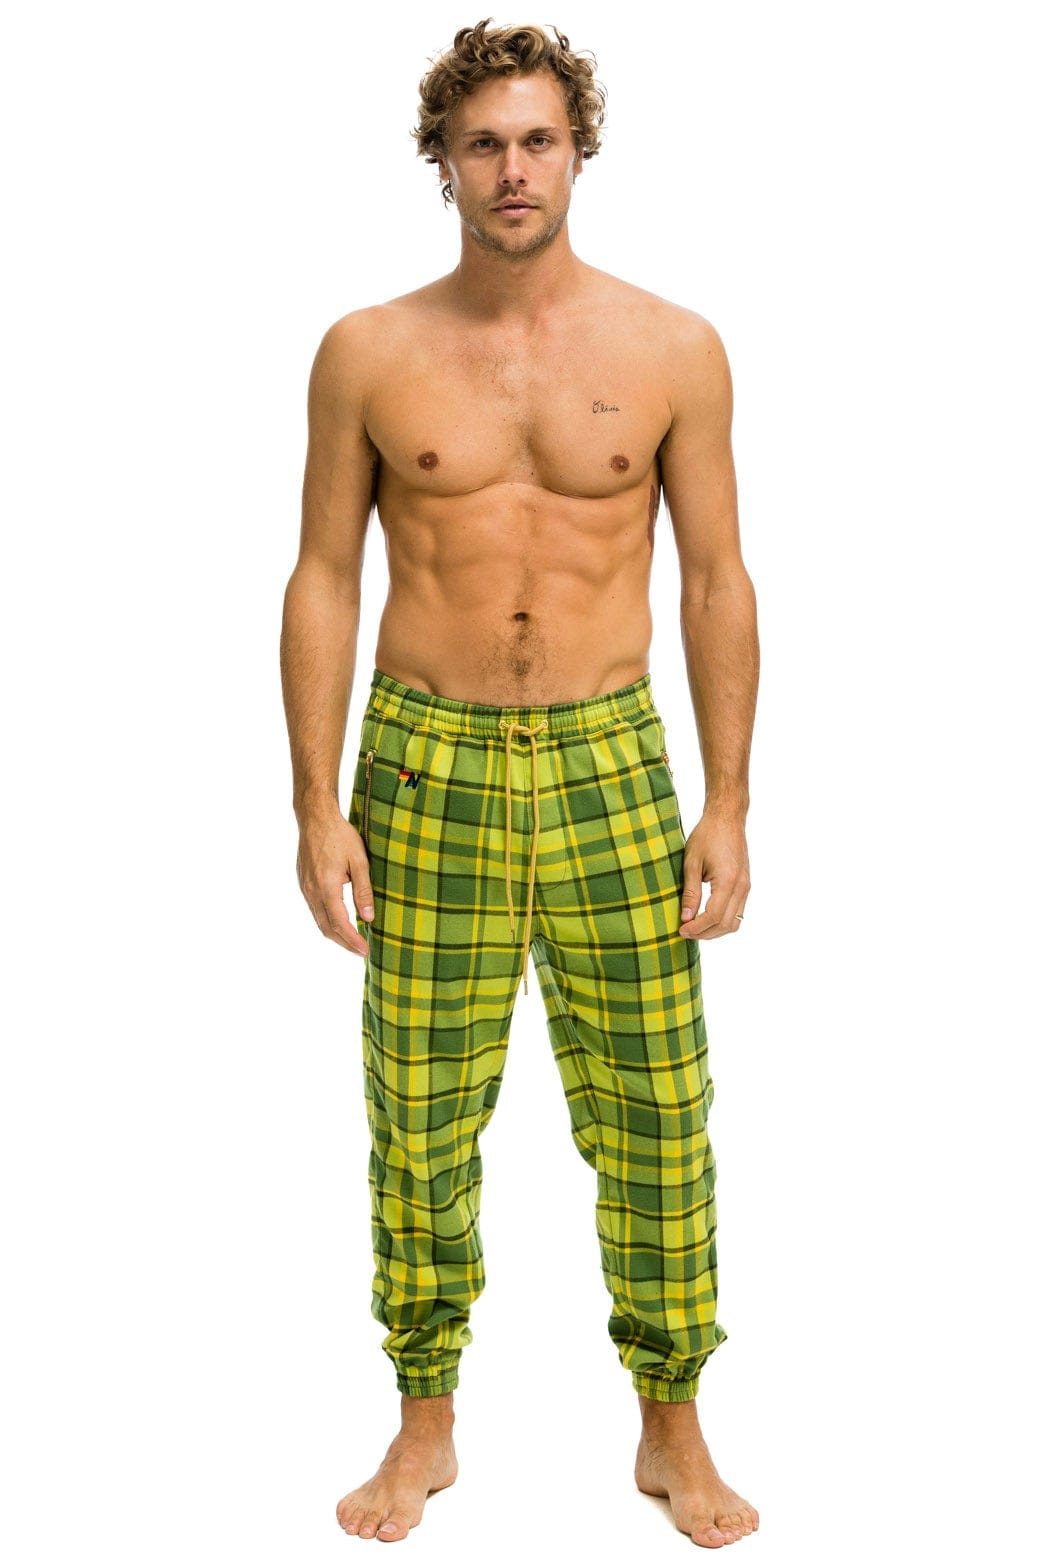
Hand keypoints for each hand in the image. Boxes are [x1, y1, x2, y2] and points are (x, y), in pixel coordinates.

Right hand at [296, 812, 374, 955]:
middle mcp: (312, 891)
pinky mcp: (303, 882)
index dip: (352, 941)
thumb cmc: (340, 835)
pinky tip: (339, 921)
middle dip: (344, 943)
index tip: (365, 951)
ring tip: (352, 941)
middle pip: (326, 928)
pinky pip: (314, 909)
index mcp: (326, 887)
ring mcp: (305, 887)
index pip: (339, 923)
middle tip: (361, 951)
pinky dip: (327, 921)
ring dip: (335, 934)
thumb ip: (363, 890)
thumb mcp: (359, 861)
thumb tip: (368, 917)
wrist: (315, 817)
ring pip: (318, 920)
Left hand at [679, 809, 749, 939]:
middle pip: (726, 924)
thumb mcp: (691, 863)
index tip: (681, 930)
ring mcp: (746, 887)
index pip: (714, 917)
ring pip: (735, 922)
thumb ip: (690, 892)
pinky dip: (723, 921)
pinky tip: (706, 918)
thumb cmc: (707, 836)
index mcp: (728, 881)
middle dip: (705, 933)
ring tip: (695, 928)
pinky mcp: (745, 885)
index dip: (697, 928)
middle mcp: (741, 887)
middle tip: (685, 932)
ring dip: (715, 931)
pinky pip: (737, 912)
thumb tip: (685, 918)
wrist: (727, 818)